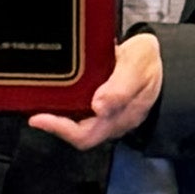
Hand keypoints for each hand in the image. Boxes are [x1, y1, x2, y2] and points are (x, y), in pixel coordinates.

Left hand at [28, 32, 162, 149]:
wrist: (160, 58)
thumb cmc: (149, 62)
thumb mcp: (138, 65)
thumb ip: (121, 87)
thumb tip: (98, 107)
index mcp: (122, 116)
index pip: (86, 134)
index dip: (60, 130)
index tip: (38, 118)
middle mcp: (114, 122)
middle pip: (80, 134)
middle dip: (55, 125)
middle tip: (33, 110)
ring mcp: (110, 116)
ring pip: (80, 125)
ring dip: (60, 117)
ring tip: (38, 102)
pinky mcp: (106, 107)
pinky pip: (83, 114)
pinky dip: (67, 106)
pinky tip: (55, 95)